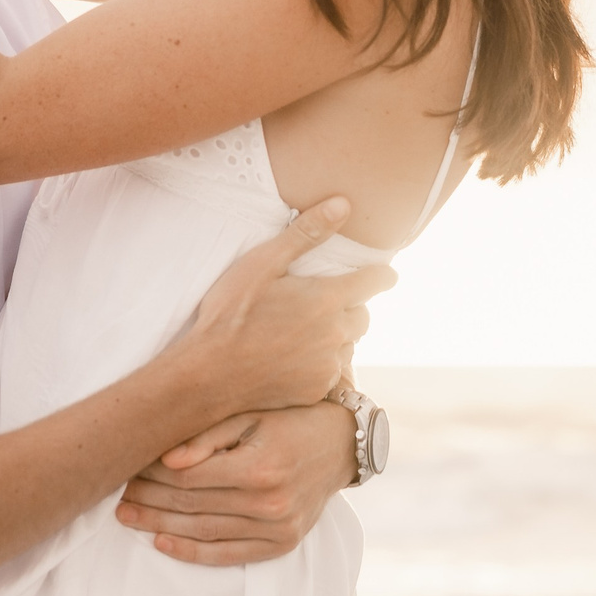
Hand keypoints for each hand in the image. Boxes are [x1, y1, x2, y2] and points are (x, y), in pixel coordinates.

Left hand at [115, 400, 356, 565]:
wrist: (339, 445)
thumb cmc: (289, 419)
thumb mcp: (250, 414)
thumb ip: (207, 436)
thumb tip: (166, 459)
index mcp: (260, 466)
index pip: (189, 476)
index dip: (152, 473)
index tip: (127, 466)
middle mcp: (270, 503)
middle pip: (192, 505)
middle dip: (148, 499)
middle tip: (116, 493)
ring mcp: (278, 529)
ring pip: (203, 532)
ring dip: (159, 525)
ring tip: (126, 517)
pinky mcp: (282, 545)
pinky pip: (228, 554)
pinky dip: (192, 553)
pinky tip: (161, 543)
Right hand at [176, 199, 394, 414]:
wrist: (210, 374)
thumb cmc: (230, 313)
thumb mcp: (263, 263)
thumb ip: (306, 233)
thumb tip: (343, 205)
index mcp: (326, 299)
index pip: (376, 282)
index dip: (383, 276)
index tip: (385, 275)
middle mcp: (335, 334)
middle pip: (364, 315)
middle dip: (352, 306)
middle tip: (324, 302)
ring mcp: (327, 365)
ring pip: (349, 344)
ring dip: (337, 335)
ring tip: (304, 330)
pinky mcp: (316, 390)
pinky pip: (331, 371)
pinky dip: (321, 362)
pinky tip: (292, 356)